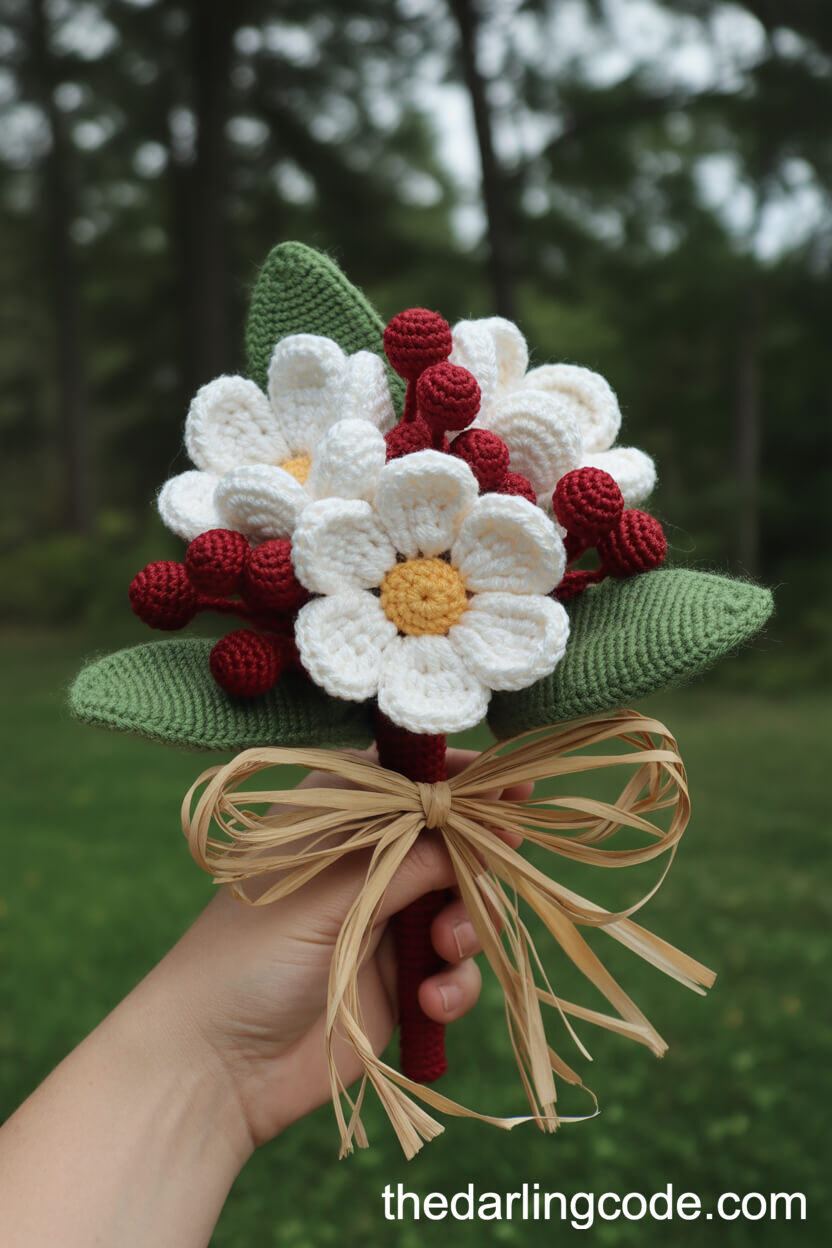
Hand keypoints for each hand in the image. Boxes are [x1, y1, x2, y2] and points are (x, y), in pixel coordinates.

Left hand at [150, 746, 529, 1149]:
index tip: (513, 785)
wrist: (215, 1066)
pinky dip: (455, 983)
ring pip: (463, 906)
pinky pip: (455, 970)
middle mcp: (365, 864)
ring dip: (467, 926)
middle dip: (477, 856)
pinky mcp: (400, 981)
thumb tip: (480, 830)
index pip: (407, 781)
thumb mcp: (330, 896)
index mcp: (334, 821)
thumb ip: (407, 863)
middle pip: (450, 842)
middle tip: (504, 854)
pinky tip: (429, 1003)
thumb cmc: (249, 958)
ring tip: (443, 949)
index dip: (460, 780)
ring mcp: (386, 922)